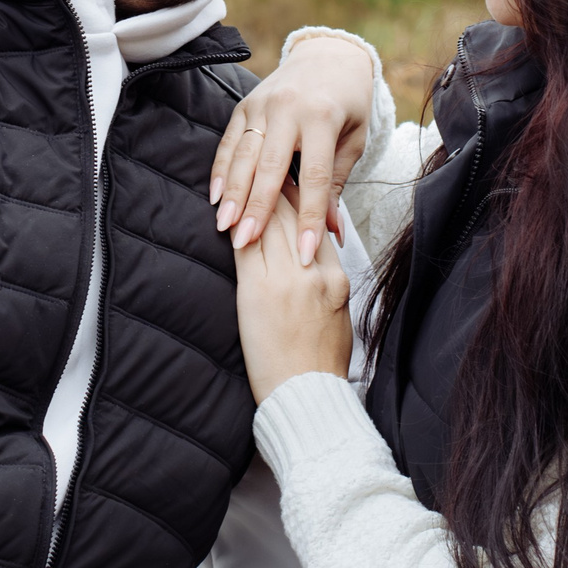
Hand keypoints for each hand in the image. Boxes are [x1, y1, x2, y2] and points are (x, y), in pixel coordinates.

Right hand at [211, 33, 377, 265]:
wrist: (328, 56)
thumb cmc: (347, 104)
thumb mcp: (353, 141)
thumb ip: (337, 183)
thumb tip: (331, 232)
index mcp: (323, 117)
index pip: (316, 176)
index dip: (310, 217)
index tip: (305, 253)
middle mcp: (289, 108)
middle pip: (271, 166)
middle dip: (258, 208)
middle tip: (246, 242)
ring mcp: (263, 104)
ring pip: (244, 154)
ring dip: (234, 193)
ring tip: (226, 226)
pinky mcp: (245, 105)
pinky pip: (229, 141)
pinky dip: (221, 169)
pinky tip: (216, 197)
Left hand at [234, 191, 355, 403]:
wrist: (306, 398)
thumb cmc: (322, 365)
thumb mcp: (339, 315)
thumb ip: (327, 281)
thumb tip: (315, 259)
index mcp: (336, 278)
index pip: (316, 225)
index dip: (301, 200)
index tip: (288, 184)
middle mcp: (313, 272)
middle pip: (292, 217)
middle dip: (276, 189)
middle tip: (262, 169)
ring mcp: (284, 280)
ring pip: (268, 225)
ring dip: (254, 202)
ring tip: (242, 183)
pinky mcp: (256, 292)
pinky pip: (245, 248)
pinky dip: (237, 228)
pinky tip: (228, 216)